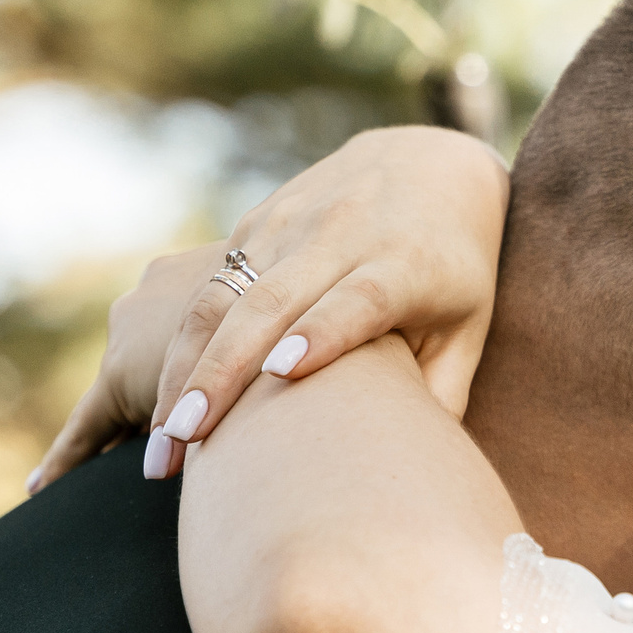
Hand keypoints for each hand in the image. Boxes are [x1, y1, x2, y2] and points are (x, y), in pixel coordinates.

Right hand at [28, 124, 508, 489]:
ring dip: (184, 370)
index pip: (359, 298)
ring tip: (164, 444)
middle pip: (271, 303)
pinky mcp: (257, 223)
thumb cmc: (456, 268)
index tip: (285, 373)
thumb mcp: (469, 326)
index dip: (324, 332)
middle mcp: (342, 235)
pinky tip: (163, 407)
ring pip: (222, 298)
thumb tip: (416, 468)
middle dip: (222, 372)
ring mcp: (291, 224)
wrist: (427, 164)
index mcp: (404, 262)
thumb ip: (445, 392)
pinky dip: (179, 348)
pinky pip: (206, 287)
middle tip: (186, 443)